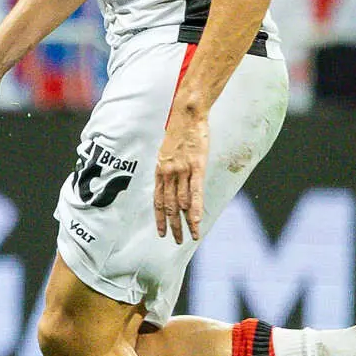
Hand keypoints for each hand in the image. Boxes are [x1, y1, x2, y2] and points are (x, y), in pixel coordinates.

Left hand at [152, 107, 208, 242]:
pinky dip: (196, 209)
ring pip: (183, 202)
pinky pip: (195, 192)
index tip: (161, 232)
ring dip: (187, 222)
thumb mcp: (167, 151)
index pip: (158, 200)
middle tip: (177, 241)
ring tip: (191, 237)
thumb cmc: (179, 131)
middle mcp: (168, 173)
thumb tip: (171, 181)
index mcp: (160, 170)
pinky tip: (197, 221)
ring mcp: (182, 171)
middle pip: (170, 206)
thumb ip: (168, 167)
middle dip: (173, 225)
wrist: (186, 115)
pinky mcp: (196, 167)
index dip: (159, 217)